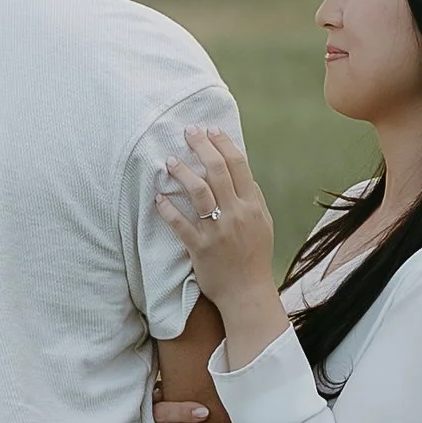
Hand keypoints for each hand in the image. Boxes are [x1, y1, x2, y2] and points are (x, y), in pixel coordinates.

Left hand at [157, 130, 286, 362]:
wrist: (247, 293)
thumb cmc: (254, 256)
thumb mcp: (263, 223)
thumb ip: (253, 198)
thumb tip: (241, 173)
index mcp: (253, 205)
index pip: (238, 165)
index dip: (223, 143)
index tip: (210, 129)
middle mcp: (237, 214)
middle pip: (218, 170)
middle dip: (201, 146)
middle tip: (187, 132)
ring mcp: (218, 231)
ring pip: (198, 191)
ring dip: (182, 172)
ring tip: (169, 160)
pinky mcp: (200, 248)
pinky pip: (180, 224)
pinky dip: (168, 209)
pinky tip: (158, 198)